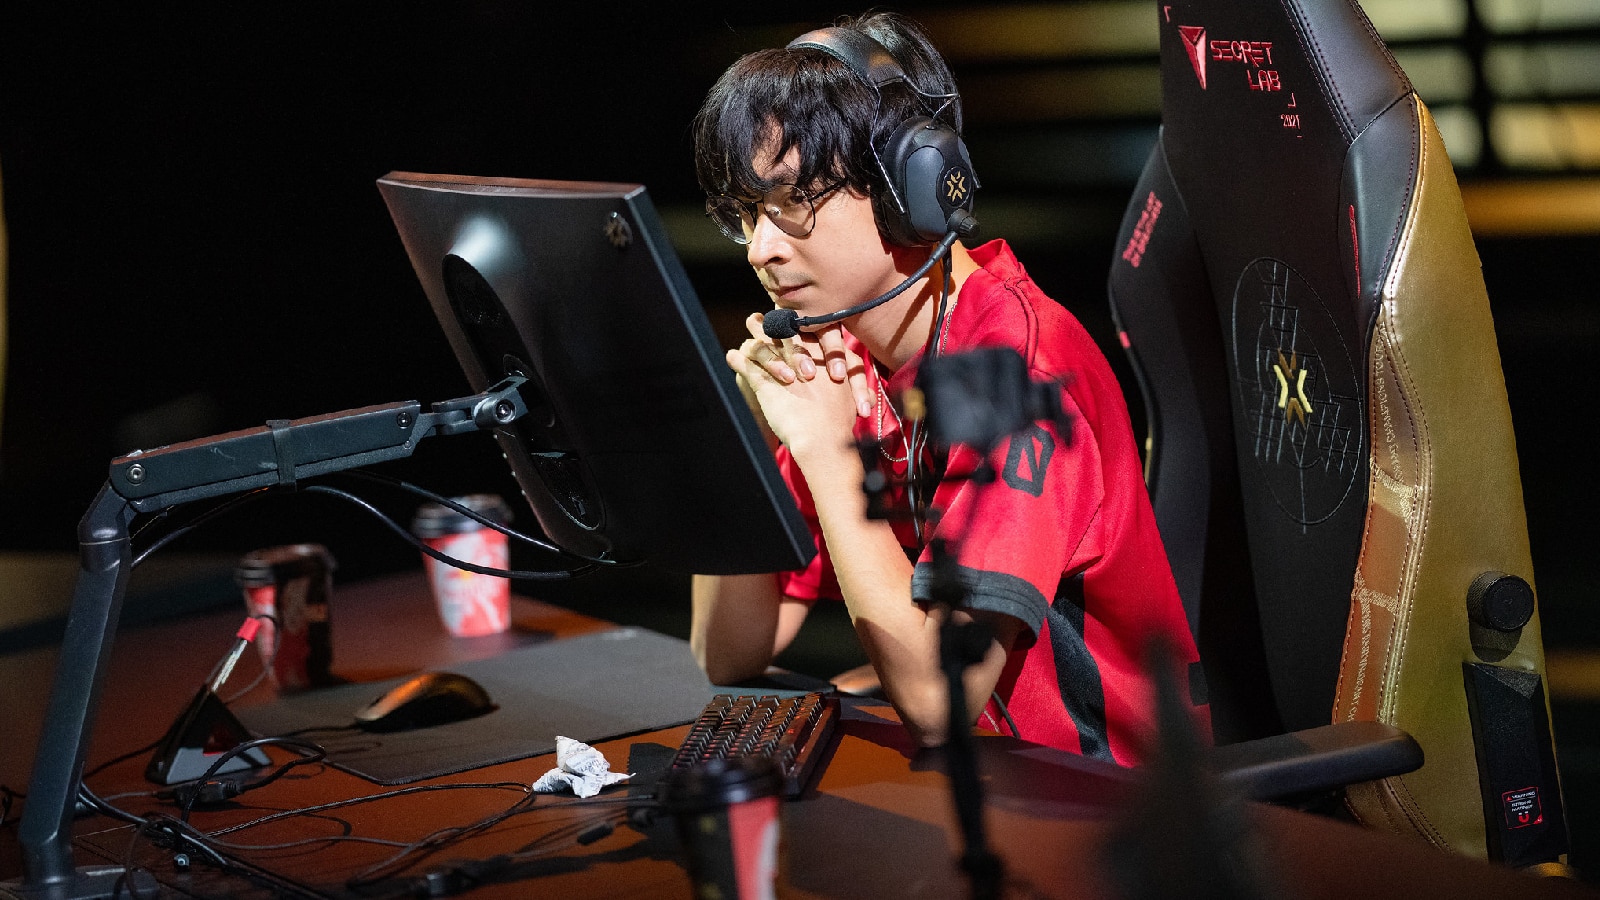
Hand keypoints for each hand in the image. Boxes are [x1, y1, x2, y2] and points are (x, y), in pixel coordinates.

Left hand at [727, 315, 866, 459]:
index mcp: (822, 355)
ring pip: (763, 345)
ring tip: (743, 331)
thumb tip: (841, 378)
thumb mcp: (847, 393)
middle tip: (756, 318)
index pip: (803, 332)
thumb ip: (844, 380)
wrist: (824, 439)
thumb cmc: (838, 422)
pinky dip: (736, 360)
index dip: (791, 326)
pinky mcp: (765, 384)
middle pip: (781, 333)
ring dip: (751, 336)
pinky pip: (746, 366)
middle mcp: (801, 356)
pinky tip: (731, 357)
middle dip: (768, 324)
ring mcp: (783, 368)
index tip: (783, 320)